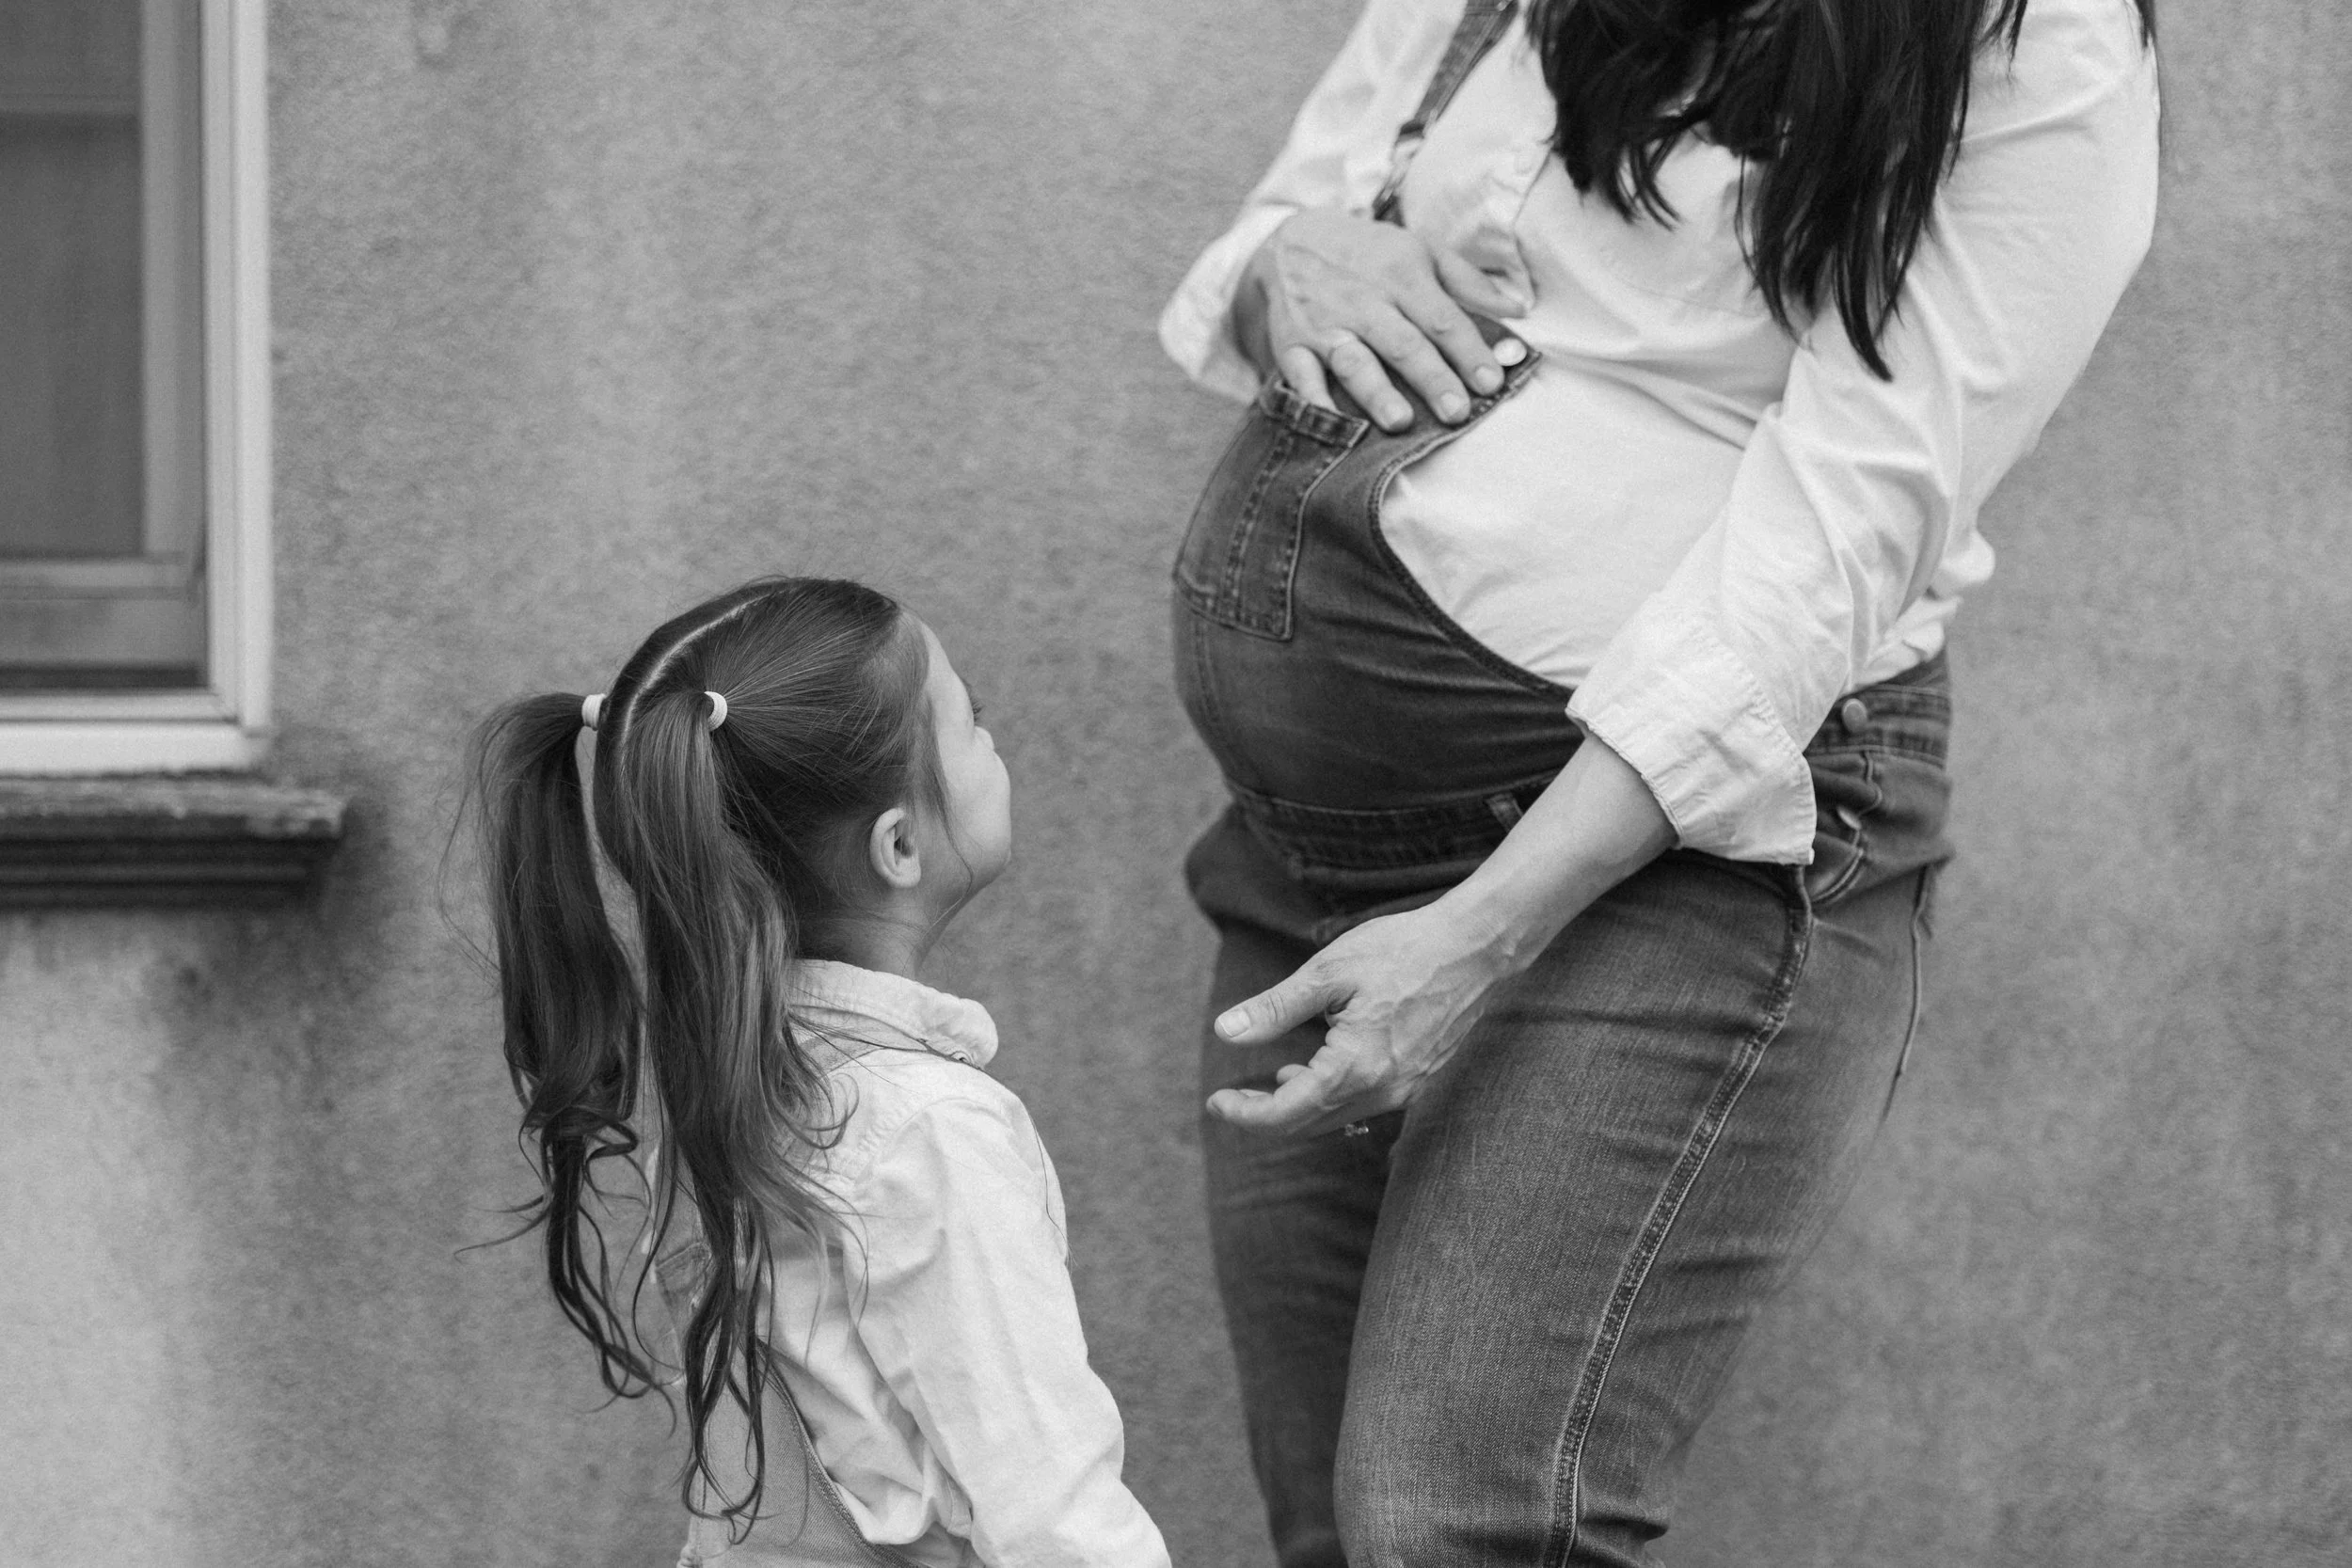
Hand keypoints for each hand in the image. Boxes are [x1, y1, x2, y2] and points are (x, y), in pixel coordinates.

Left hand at [1203, 739, 1676, 1138]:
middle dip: (1266, 1116)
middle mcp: (1383, 1090)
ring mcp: (1406, 1089)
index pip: (1287, 1113)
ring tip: (1274, 1079)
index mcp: (1355, 1066)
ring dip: (1299, 1107)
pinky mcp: (1419, 1079)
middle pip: (1309, 1124)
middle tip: (1231, 1100)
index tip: (1217, 1102)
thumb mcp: (1327, 972)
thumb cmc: (1403, 951)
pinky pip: (1365, 1103)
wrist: (1477, 947)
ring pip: (1338, 1117)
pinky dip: (1332, 1097)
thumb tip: (1225, 1032)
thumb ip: (1275, 1009)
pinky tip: (1318, 1068)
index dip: (1246, 1115)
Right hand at [1236, 208, 1524, 432]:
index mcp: (1402, 275)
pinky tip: (1334, 423)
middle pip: (1403, 344)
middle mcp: (1365, 301)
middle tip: (1457, 413)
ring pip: (1354, 361)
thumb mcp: (1421, 251)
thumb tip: (1517, 309)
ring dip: (1376, 393)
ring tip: (1399, 422)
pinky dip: (1314, 401)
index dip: (1468, 351)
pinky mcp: (1291, 344)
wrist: (1292, 241)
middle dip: (1431, 379)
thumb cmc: (1371, 254)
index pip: (1442, 318)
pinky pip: (1301, 376)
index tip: (1492, 382)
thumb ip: (1468, 282)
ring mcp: (1325, 325)